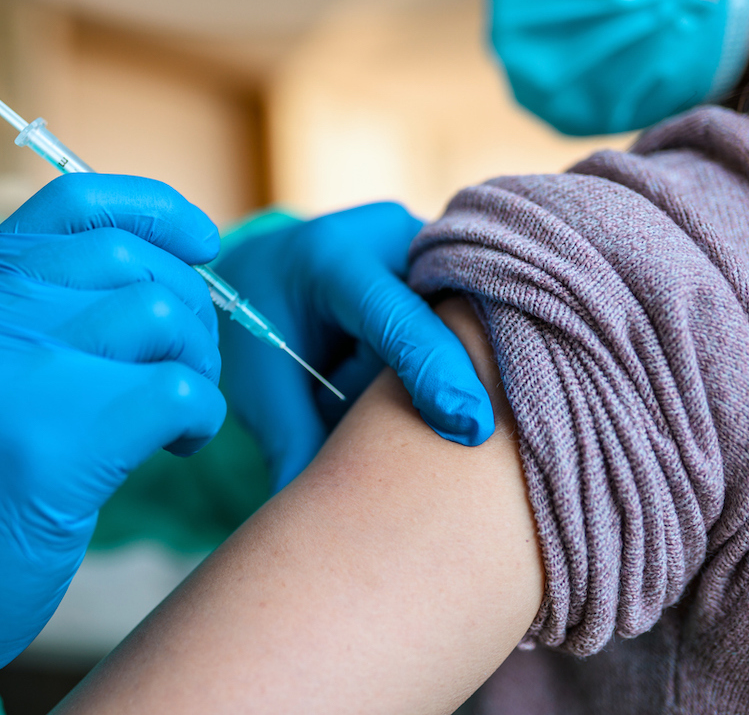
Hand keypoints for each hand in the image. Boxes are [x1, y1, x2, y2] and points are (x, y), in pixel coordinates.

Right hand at [0, 174, 226, 708]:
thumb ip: (47, 313)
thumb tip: (171, 269)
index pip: (74, 203)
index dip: (155, 208)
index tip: (201, 242)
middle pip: (131, 259)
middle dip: (190, 309)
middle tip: (187, 366)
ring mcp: (8, 377)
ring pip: (161, 315)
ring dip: (196, 364)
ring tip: (177, 414)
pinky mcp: (50, 446)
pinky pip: (177, 390)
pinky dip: (199, 416)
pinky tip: (177, 446)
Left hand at [215, 203, 492, 490]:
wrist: (269, 272)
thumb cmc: (260, 329)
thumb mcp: (260, 384)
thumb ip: (290, 438)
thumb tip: (307, 513)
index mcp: (331, 257)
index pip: (394, 316)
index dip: (433, 370)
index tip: (467, 425)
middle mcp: (390, 235)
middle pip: (450, 314)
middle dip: (463, 375)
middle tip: (471, 436)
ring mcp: (428, 242)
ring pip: (471, 317)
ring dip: (466, 366)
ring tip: (447, 408)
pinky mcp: (453, 261)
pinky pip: (481, 312)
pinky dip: (479, 355)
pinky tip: (488, 391)